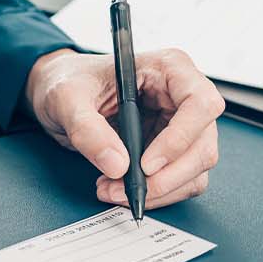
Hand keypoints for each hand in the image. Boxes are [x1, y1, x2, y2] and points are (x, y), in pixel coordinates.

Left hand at [24, 48, 224, 208]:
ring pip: (195, 168)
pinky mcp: (171, 149)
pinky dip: (156, 193)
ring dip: (159, 189)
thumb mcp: (67, 99)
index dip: (180, 138)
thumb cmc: (68, 81)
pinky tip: (121, 188)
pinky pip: (180, 180)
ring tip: (114, 189)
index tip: (146, 164)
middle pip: (202, 144)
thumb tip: (117, 164)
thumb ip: (88, 129)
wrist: (60, 94)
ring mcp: (180, 124)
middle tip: (128, 189)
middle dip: (167, 176)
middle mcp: (181, 96)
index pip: (200, 103)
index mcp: (168, 69)